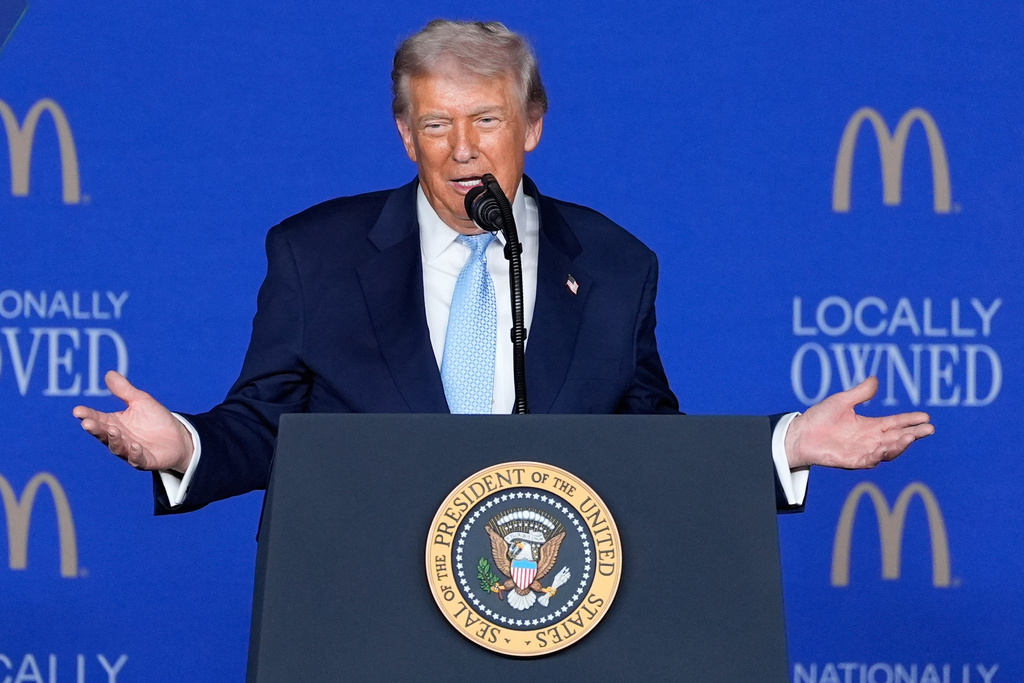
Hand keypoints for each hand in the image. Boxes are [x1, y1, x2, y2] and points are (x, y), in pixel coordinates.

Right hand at [73, 371, 193, 472]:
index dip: (88, 415)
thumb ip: (125, 390)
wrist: (179, 437)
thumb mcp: (141, 401)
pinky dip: (135, 454)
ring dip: (114, 440)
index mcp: (115, 423)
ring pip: (118, 448)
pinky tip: (136, 446)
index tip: (77, 410)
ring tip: (112, 430)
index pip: (98, 418)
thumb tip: (109, 373)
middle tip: (87, 423)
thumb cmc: (156, 419)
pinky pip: (138, 460)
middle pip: (103, 434)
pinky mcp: (145, 461)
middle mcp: (119, 438)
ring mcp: (130, 451)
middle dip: (95, 429)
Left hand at [785, 376, 933, 469]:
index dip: (911, 420)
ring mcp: (862, 451)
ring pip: (887, 450)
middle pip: (897, 437)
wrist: (799, 433)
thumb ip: (860, 393)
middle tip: (928, 428)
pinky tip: (885, 448)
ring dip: (899, 445)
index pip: (896, 423)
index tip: (926, 417)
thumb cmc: (820, 417)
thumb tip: (875, 379)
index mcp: (870, 426)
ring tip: (910, 437)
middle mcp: (870, 440)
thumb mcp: (842, 401)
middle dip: (913, 433)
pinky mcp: (851, 461)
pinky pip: (868, 460)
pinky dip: (878, 455)